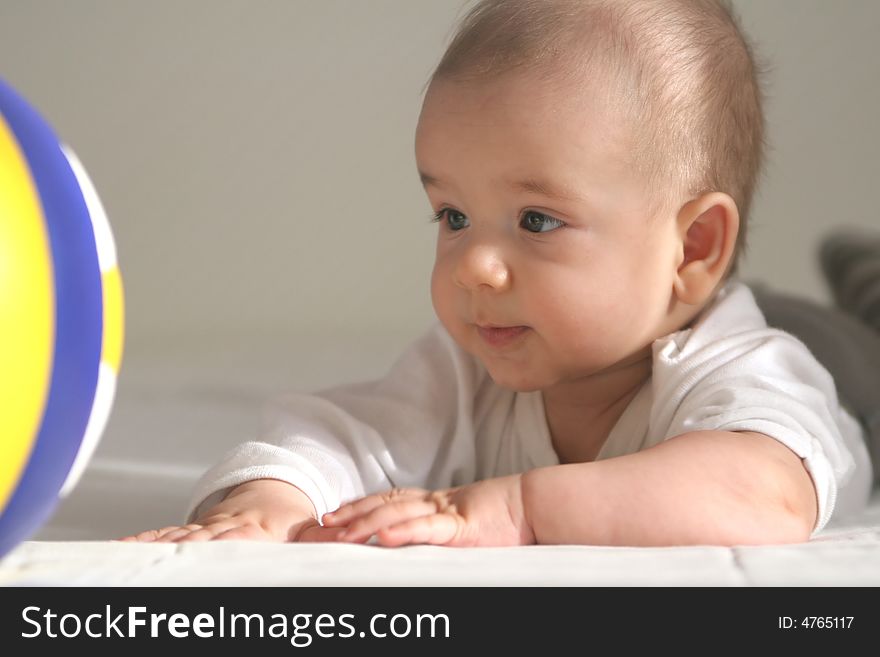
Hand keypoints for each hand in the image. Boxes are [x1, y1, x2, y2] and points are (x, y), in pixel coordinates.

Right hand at [118, 479, 341, 542]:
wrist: (275, 495)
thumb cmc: (293, 523)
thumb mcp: (309, 529)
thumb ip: (319, 536)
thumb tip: (333, 536)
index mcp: (256, 529)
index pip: (236, 540)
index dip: (221, 546)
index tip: (203, 556)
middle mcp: (226, 528)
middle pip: (197, 542)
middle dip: (176, 553)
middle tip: (151, 567)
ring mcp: (206, 529)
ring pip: (175, 537)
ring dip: (151, 548)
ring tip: (121, 557)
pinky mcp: (192, 531)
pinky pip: (163, 535)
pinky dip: (142, 541)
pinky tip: (119, 550)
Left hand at [322, 474, 534, 546]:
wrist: (535, 505)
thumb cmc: (504, 518)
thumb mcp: (463, 522)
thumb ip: (438, 529)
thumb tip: (406, 541)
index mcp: (434, 502)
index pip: (388, 500)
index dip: (359, 505)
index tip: (333, 516)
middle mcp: (434, 502)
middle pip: (384, 504)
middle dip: (352, 514)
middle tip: (322, 524)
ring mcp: (447, 512)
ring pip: (398, 514)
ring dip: (367, 523)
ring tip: (341, 534)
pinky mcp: (462, 526)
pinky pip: (428, 529)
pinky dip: (404, 531)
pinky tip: (383, 536)